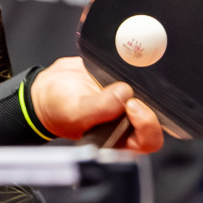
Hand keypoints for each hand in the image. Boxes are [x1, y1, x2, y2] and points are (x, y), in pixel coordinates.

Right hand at [29, 57, 163, 153]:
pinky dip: (134, 67)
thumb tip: (125, 93)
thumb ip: (100, 107)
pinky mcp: (124, 82)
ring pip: (151, 93)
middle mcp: (128, 122)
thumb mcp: (74, 111)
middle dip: (148, 101)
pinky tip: (120, 62)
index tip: (132, 105)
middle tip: (128, 88)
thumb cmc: (57, 108)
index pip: (148, 140)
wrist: (46, 88)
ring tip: (121, 74)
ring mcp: (127, 101)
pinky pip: (139, 74)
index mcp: (119, 139)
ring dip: (143, 82)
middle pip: (157, 115)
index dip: (147, 124)